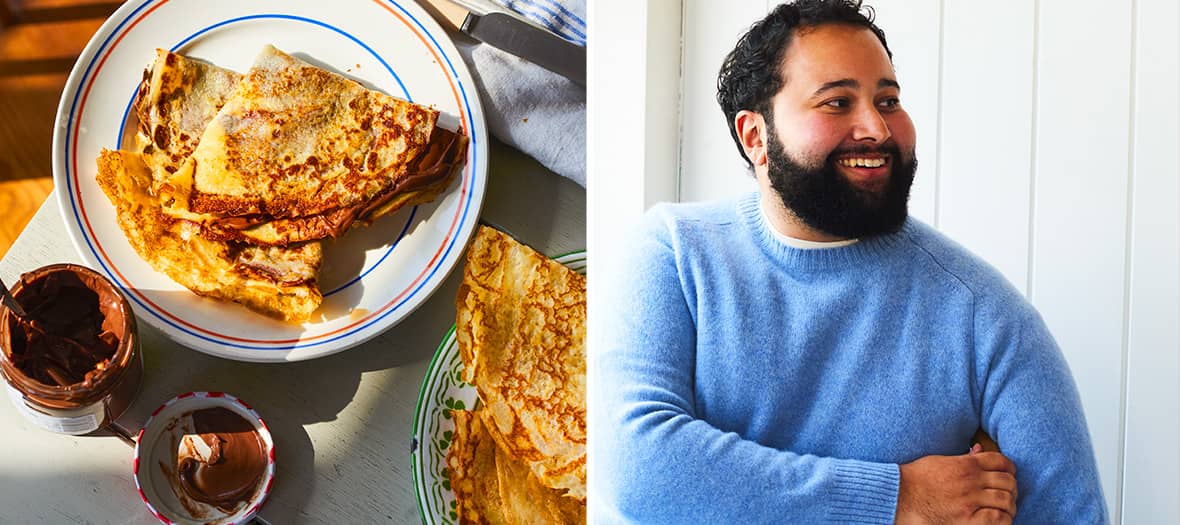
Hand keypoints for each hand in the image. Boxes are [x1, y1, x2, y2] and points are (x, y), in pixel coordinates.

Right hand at [895, 446, 1017, 523]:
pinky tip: (997, 519)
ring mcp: (970, 500)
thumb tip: (977, 449)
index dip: (1009, 468)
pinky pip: (997, 518)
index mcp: (965, 464)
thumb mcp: (940, 461)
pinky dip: (1003, 519)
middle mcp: (971, 481)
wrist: (900, 497)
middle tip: (1008, 495)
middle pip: (1007, 481)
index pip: (1001, 462)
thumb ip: (962, 458)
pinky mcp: (967, 519)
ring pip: (1006, 500)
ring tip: (1005, 510)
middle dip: (1011, 488)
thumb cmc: (916, 479)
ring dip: (1009, 505)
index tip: (1008, 475)